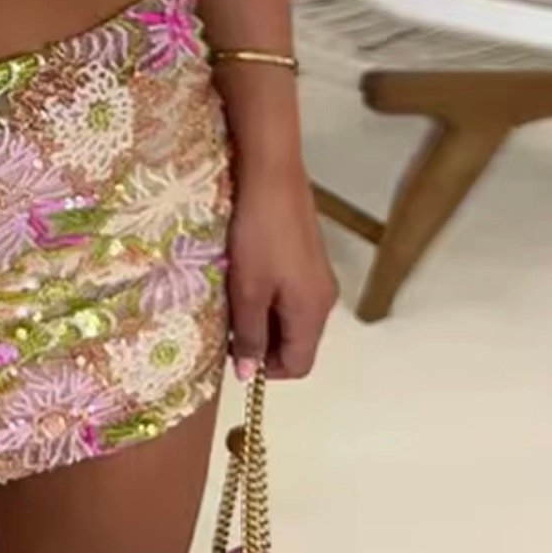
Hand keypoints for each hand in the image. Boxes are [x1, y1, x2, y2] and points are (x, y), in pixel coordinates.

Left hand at [227, 163, 336, 381]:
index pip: (299, 365)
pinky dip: (269, 296)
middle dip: (263, 342)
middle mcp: (324, 299)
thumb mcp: (247, 290)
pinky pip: (291, 292)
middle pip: (298, 342)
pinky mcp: (309, 255)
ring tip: (232, 299)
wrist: (272, 176)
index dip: (267, 370)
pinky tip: (244, 275)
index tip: (234, 353)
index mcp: (313, 313)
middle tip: (227, 325)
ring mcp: (319, 276)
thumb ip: (249, 335)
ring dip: (263, 317)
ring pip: (292, 316)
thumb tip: (250, 376)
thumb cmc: (258, 235)